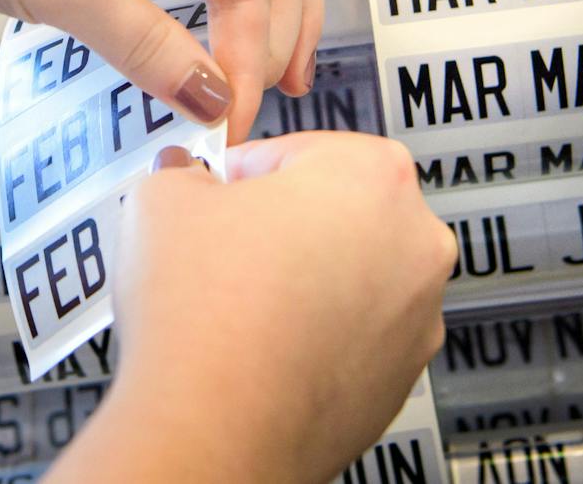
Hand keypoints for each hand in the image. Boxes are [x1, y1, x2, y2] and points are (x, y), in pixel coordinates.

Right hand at [48, 132, 453, 482]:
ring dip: (301, 278)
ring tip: (238, 303)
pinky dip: (315, 332)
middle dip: (279, 223)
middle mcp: (416, 241)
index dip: (239, 174)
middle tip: (221, 247)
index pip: (294, 151)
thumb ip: (183, 171)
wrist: (212, 432)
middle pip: (333, 208)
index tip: (214, 194)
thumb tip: (183, 177)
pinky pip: (353, 332)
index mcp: (374, 173)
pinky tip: (262, 344)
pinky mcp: (401, 378)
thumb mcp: (164, 198)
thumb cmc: (204, 317)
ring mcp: (418, 315)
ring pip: (348, 272)